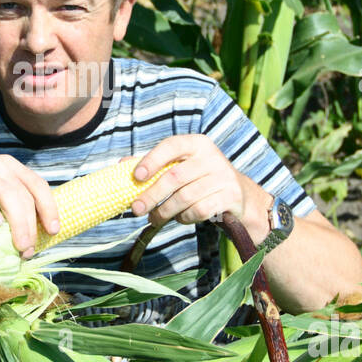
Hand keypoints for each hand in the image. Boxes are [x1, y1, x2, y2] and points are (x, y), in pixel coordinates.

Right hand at [0, 155, 59, 258]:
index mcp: (12, 167)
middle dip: (31, 226)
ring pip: (8, 196)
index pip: (38, 185)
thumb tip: (34, 235)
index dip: (49, 208)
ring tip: (19, 246)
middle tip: (28, 250)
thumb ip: (12, 200)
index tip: (53, 231)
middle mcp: (0, 165)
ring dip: (18, 224)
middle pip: (24, 196)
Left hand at [129, 134, 261, 230]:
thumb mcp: (182, 166)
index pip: (171, 146)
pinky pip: (198, 210)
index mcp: (197, 144)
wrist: (239, 195)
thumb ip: (155, 164)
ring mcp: (223, 176)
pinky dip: (184, 218)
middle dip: (151, 196)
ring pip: (184, 198)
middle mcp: (211, 157)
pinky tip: (179, 218)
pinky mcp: (230, 196)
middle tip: (136, 210)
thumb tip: (122, 164)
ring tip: (154, 218)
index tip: (136, 177)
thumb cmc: (201, 179)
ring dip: (164, 211)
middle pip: (174, 177)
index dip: (152, 160)